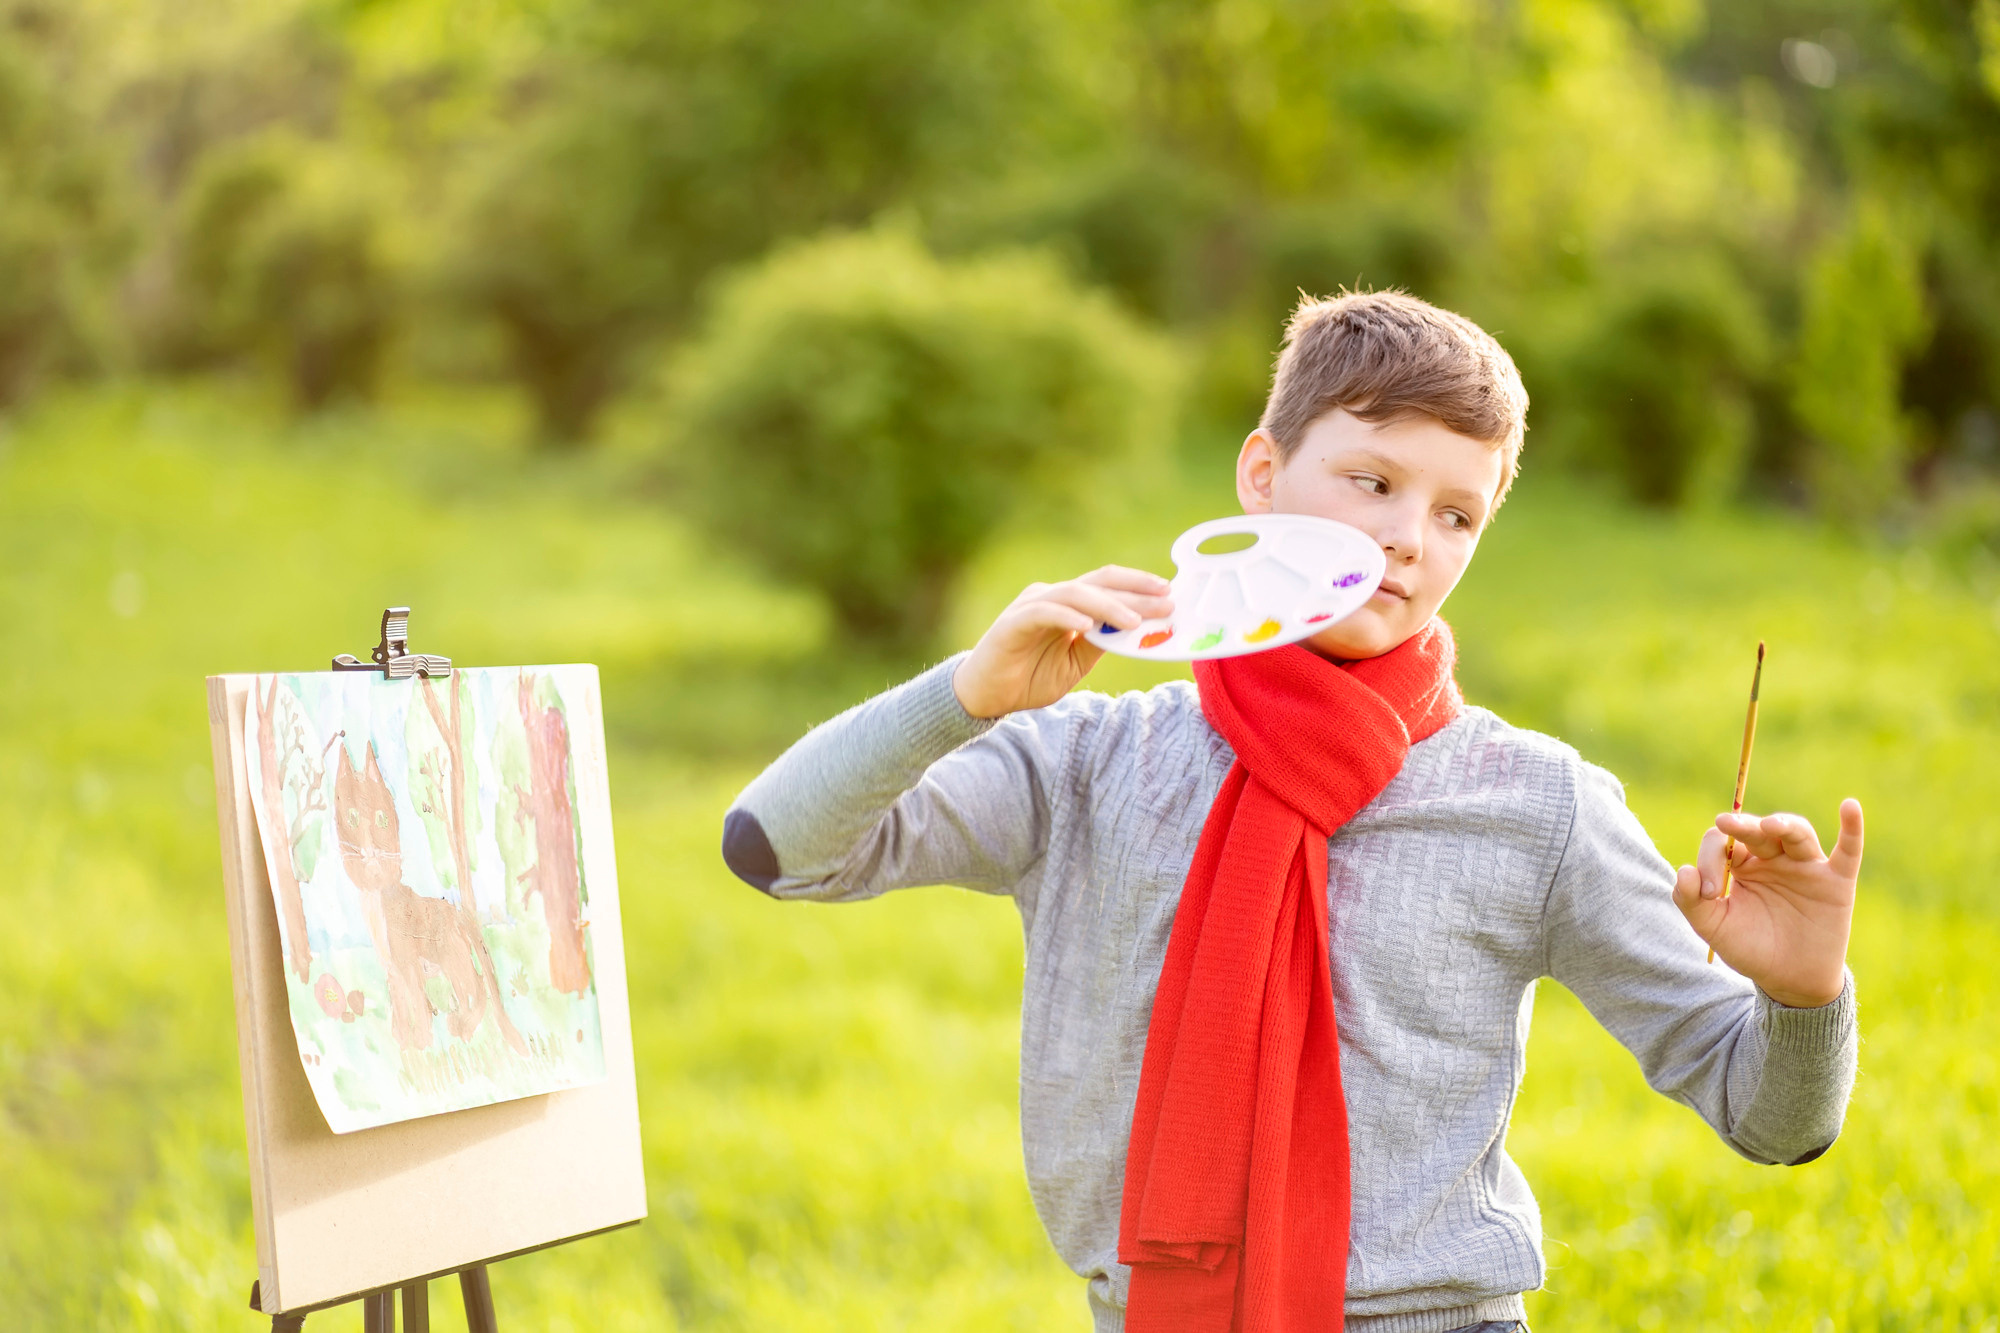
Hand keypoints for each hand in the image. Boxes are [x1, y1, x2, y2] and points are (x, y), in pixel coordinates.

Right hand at [952, 566, 1172, 718]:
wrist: (985, 697)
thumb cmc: (1028, 678)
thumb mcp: (1075, 663)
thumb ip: (1099, 643)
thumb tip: (1137, 630)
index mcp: (1068, 605)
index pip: (1107, 585)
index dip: (1138, 587)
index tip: (1170, 594)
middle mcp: (1051, 597)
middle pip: (1097, 583)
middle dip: (1134, 592)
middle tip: (1166, 601)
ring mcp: (1031, 606)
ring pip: (1075, 594)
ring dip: (1107, 605)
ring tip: (1134, 621)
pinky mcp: (1012, 623)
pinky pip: (1044, 612)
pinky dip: (1067, 616)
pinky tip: (1088, 625)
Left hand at [1672, 800, 1862, 1007]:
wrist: (1790, 980)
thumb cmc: (1750, 948)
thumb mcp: (1714, 927)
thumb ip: (1691, 901)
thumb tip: (1683, 870)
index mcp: (1741, 864)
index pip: (1723, 843)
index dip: (1711, 859)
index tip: (1711, 894)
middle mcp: (1773, 859)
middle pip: (1758, 829)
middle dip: (1742, 826)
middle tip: (1725, 824)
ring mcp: (1806, 867)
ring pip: (1796, 833)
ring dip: (1784, 824)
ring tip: (1769, 825)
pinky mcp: (1837, 882)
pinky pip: (1848, 851)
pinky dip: (1852, 828)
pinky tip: (1850, 806)